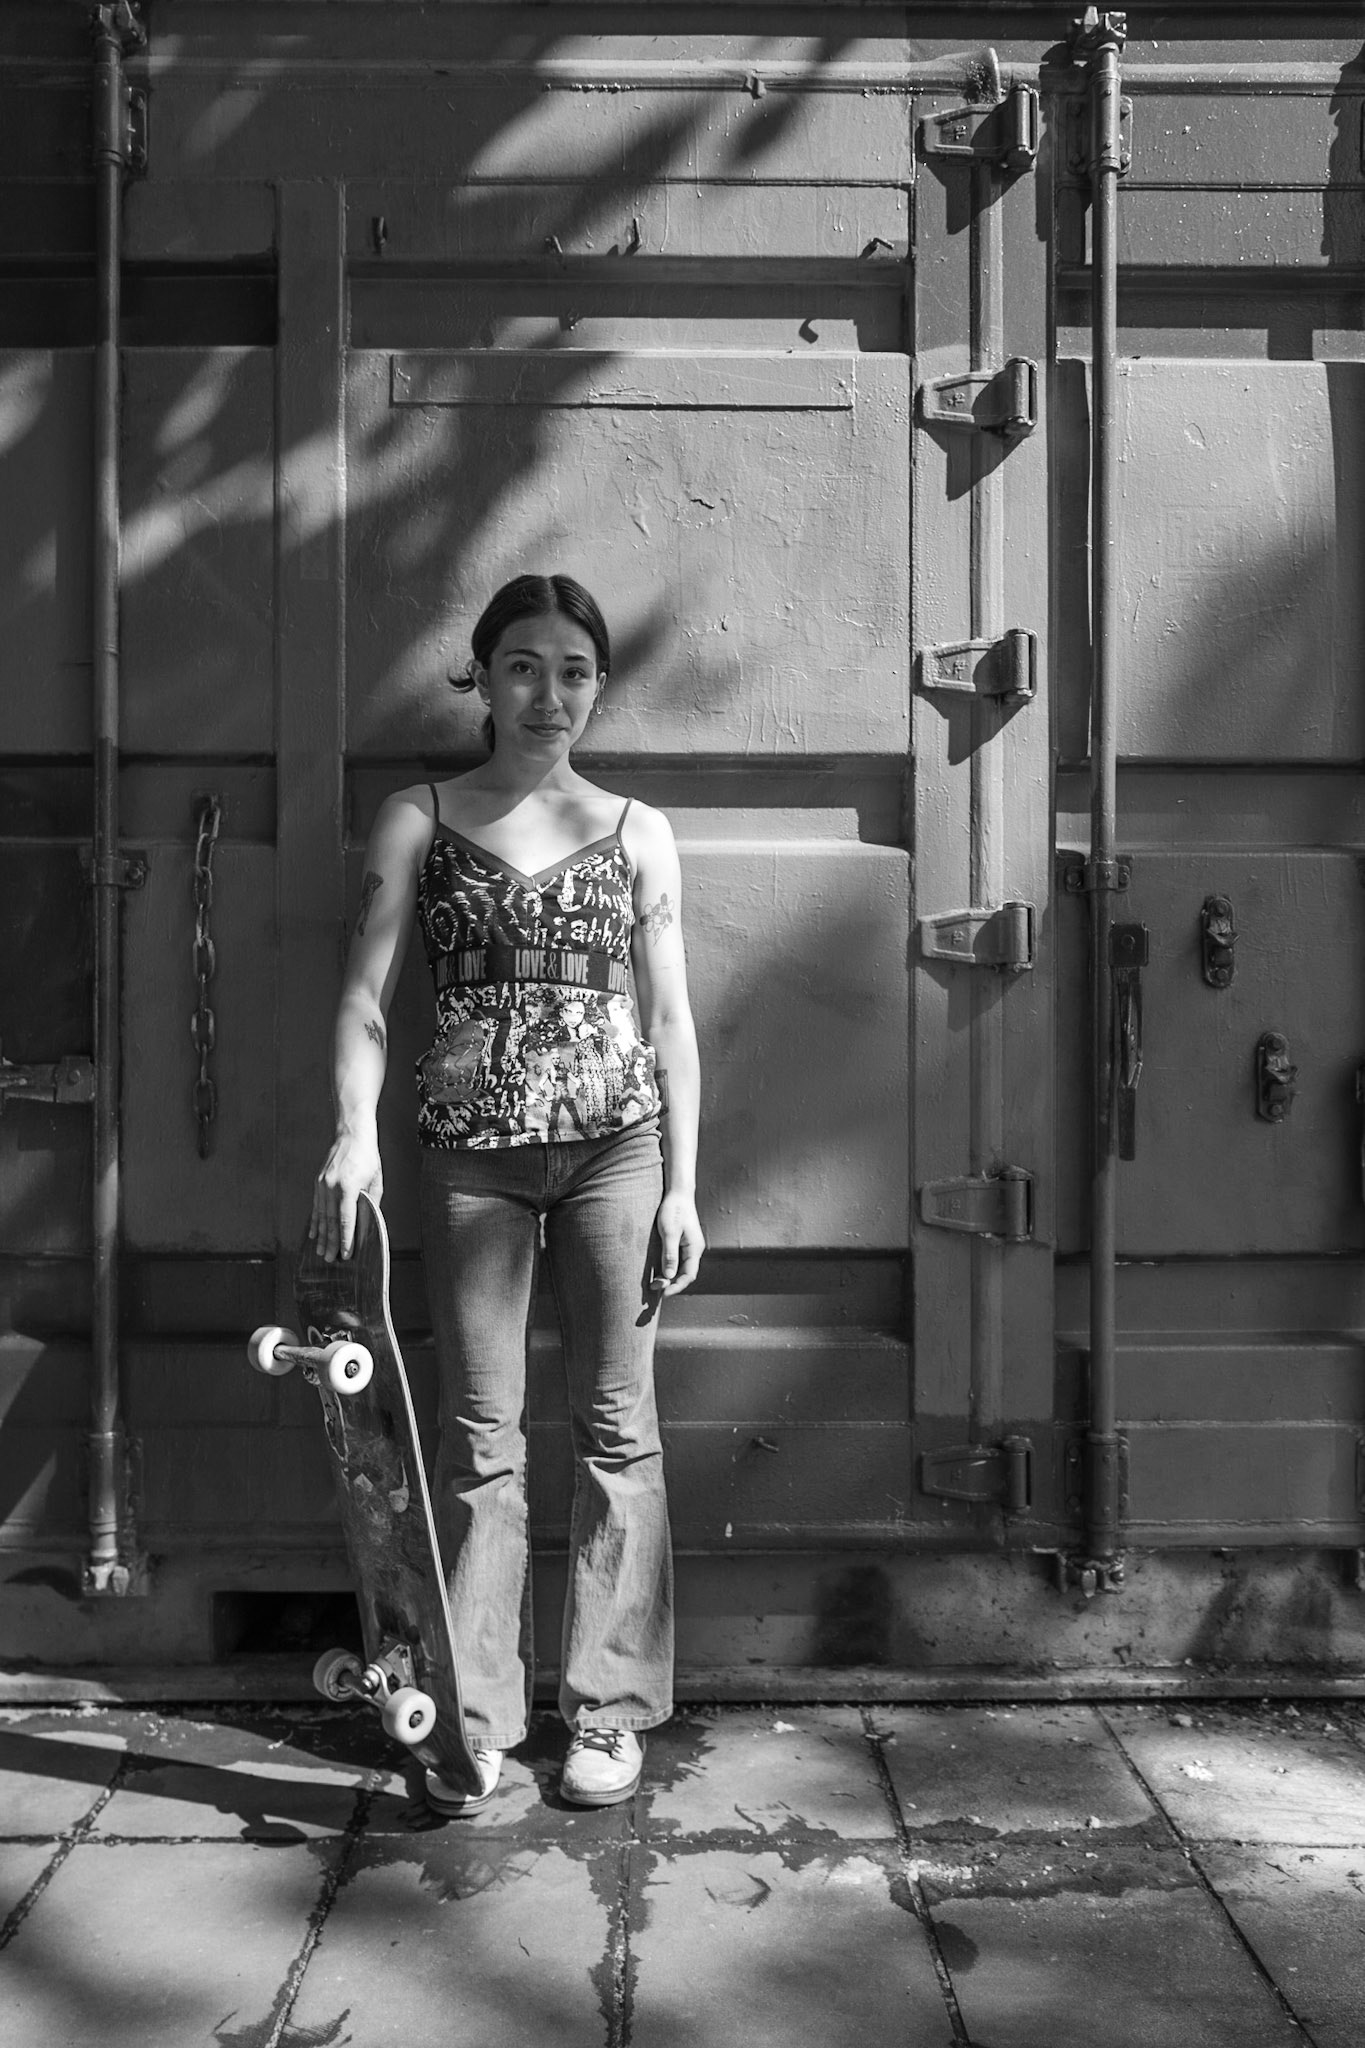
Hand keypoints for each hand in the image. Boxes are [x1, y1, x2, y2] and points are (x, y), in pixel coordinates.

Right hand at [310, 1125, 382, 1262]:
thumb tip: (366, 1225)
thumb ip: (370, 1204)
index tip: (346, 1254)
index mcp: (348, 1187)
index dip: (346, 1240)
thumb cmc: (368, 1157)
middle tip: (329, 1260)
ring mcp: (322, 1185)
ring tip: (321, 1252)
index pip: (345, 1220)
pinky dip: (315, 1222)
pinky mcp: (318, 1183)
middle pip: (330, 1222)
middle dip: (331, 1243)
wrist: (351, 1134)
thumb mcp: (375, 1181)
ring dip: (321, 1236)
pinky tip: (314, 1234)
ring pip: (321, 1217)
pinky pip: (316, 1207)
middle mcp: (331, 1187)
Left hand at [651, 1191, 703, 1296]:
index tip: (663, 1293)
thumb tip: (669, 1276)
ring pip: (681, 1268)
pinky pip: (678, 1260)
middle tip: (653, 1287)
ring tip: (655, 1282)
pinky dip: (669, 1268)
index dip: (676, 1287)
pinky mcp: (683, 1242)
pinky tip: (659, 1270)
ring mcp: (690, 1246)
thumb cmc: (673, 1210)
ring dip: (670, 1277)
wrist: (678, 1193)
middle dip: (671, 1284)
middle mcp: (694, 1249)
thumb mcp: (669, 1232)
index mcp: (694, 1248)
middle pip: (685, 1274)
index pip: (688, 1275)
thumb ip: (669, 1255)